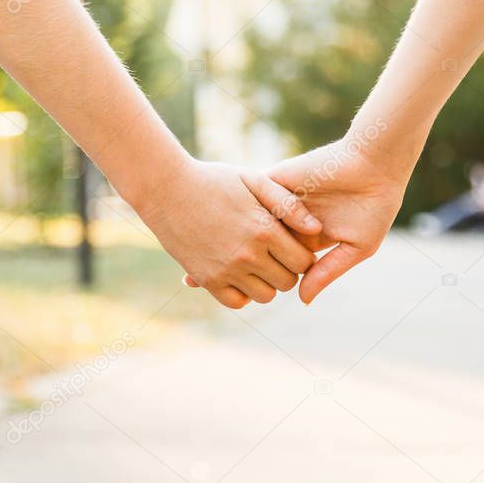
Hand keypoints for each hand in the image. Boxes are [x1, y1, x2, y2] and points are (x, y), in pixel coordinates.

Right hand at [137, 159, 321, 308]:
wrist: (167, 189)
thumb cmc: (214, 180)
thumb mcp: (254, 180)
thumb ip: (288, 204)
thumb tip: (316, 230)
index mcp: (264, 229)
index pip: (303, 262)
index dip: (302, 255)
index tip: (292, 246)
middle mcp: (248, 255)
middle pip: (287, 282)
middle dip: (287, 270)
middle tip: (275, 254)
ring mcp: (227, 270)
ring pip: (265, 296)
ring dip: (266, 283)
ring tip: (257, 263)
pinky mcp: (207, 280)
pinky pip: (237, 302)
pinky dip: (242, 294)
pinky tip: (239, 275)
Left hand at [185, 138, 406, 303]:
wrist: (376, 167)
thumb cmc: (373, 208)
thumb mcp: (355, 248)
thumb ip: (327, 271)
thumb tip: (302, 299)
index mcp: (306, 239)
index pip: (274, 262)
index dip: (254, 277)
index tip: (231, 293)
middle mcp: (288, 222)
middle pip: (252, 244)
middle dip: (228, 259)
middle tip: (197, 278)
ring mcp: (280, 203)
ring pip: (244, 222)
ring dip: (221, 238)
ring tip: (193, 255)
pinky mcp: (277, 183)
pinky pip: (248, 199)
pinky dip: (230, 213)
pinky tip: (208, 227)